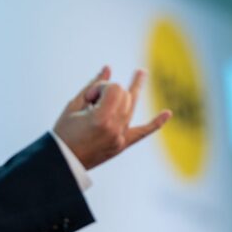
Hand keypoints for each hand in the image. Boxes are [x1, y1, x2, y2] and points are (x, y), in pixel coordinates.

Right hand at [53, 66, 171, 169]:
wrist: (63, 163)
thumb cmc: (63, 133)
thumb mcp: (73, 107)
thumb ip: (92, 86)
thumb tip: (108, 67)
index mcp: (101, 119)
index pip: (114, 89)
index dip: (101, 88)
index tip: (88, 98)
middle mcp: (115, 128)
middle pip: (124, 96)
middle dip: (109, 92)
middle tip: (91, 101)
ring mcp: (121, 138)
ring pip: (132, 107)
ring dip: (135, 89)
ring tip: (141, 72)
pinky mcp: (122, 145)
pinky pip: (143, 133)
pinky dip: (155, 123)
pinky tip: (168, 113)